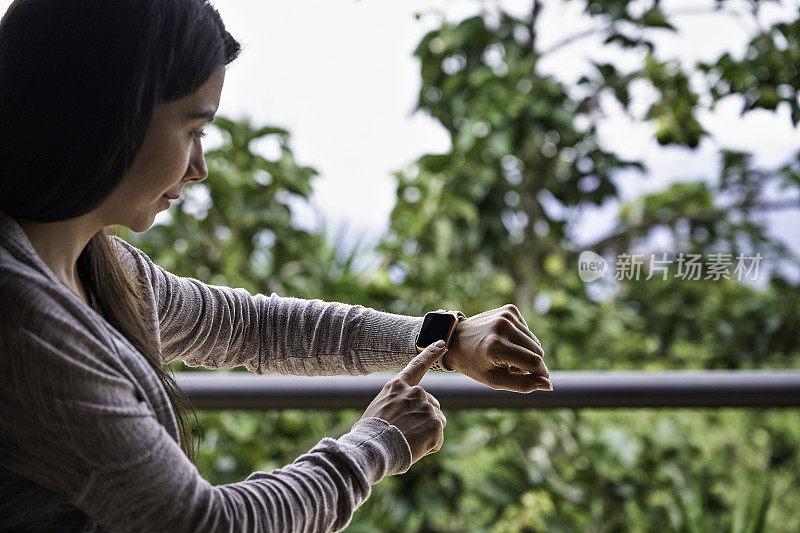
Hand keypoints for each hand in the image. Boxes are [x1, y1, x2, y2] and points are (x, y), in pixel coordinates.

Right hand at [359, 340, 446, 463]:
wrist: (373, 449)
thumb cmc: (370, 435)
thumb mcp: (380, 409)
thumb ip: (399, 404)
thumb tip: (415, 415)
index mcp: (397, 385)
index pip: (417, 365)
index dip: (431, 353)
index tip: (443, 343)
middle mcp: (415, 391)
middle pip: (431, 405)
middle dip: (424, 419)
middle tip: (405, 432)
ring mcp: (427, 406)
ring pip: (435, 423)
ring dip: (425, 434)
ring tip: (406, 441)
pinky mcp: (436, 423)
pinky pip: (437, 439)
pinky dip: (428, 446)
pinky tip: (413, 447)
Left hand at [442, 304, 552, 392]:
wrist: (455, 339)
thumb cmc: (474, 363)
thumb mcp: (494, 380)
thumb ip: (522, 385)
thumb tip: (549, 385)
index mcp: (496, 347)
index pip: (533, 362)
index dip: (541, 374)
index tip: (541, 381)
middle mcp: (503, 327)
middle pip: (537, 352)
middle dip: (531, 364)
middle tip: (512, 368)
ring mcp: (506, 316)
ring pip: (535, 342)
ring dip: (526, 352)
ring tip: (507, 356)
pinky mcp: (509, 309)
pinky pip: (527, 331)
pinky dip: (521, 340)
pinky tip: (506, 342)